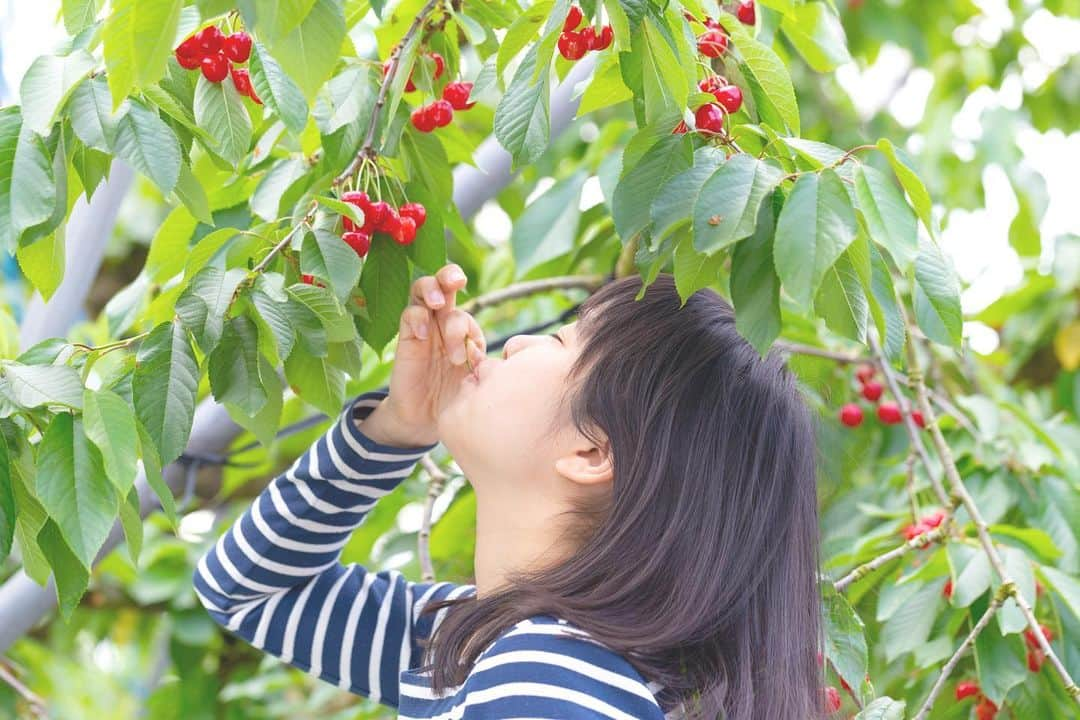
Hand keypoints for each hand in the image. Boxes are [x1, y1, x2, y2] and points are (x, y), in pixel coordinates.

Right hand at [375, 263, 485, 445]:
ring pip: (422, 292)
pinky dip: (417, 318)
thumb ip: (490, 362)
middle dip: (448, 275)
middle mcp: (442, 321)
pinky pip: (409, 316)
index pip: (465, 303)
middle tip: (457, 282)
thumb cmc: (457, 396)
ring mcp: (423, 328)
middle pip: (442, 283)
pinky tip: (424, 334)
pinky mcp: (406, 339)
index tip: (468, 313)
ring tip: (438, 303)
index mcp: (462, 326)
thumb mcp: (479, 378)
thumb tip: (509, 355)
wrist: (427, 420)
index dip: (464, 305)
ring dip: (432, 290)